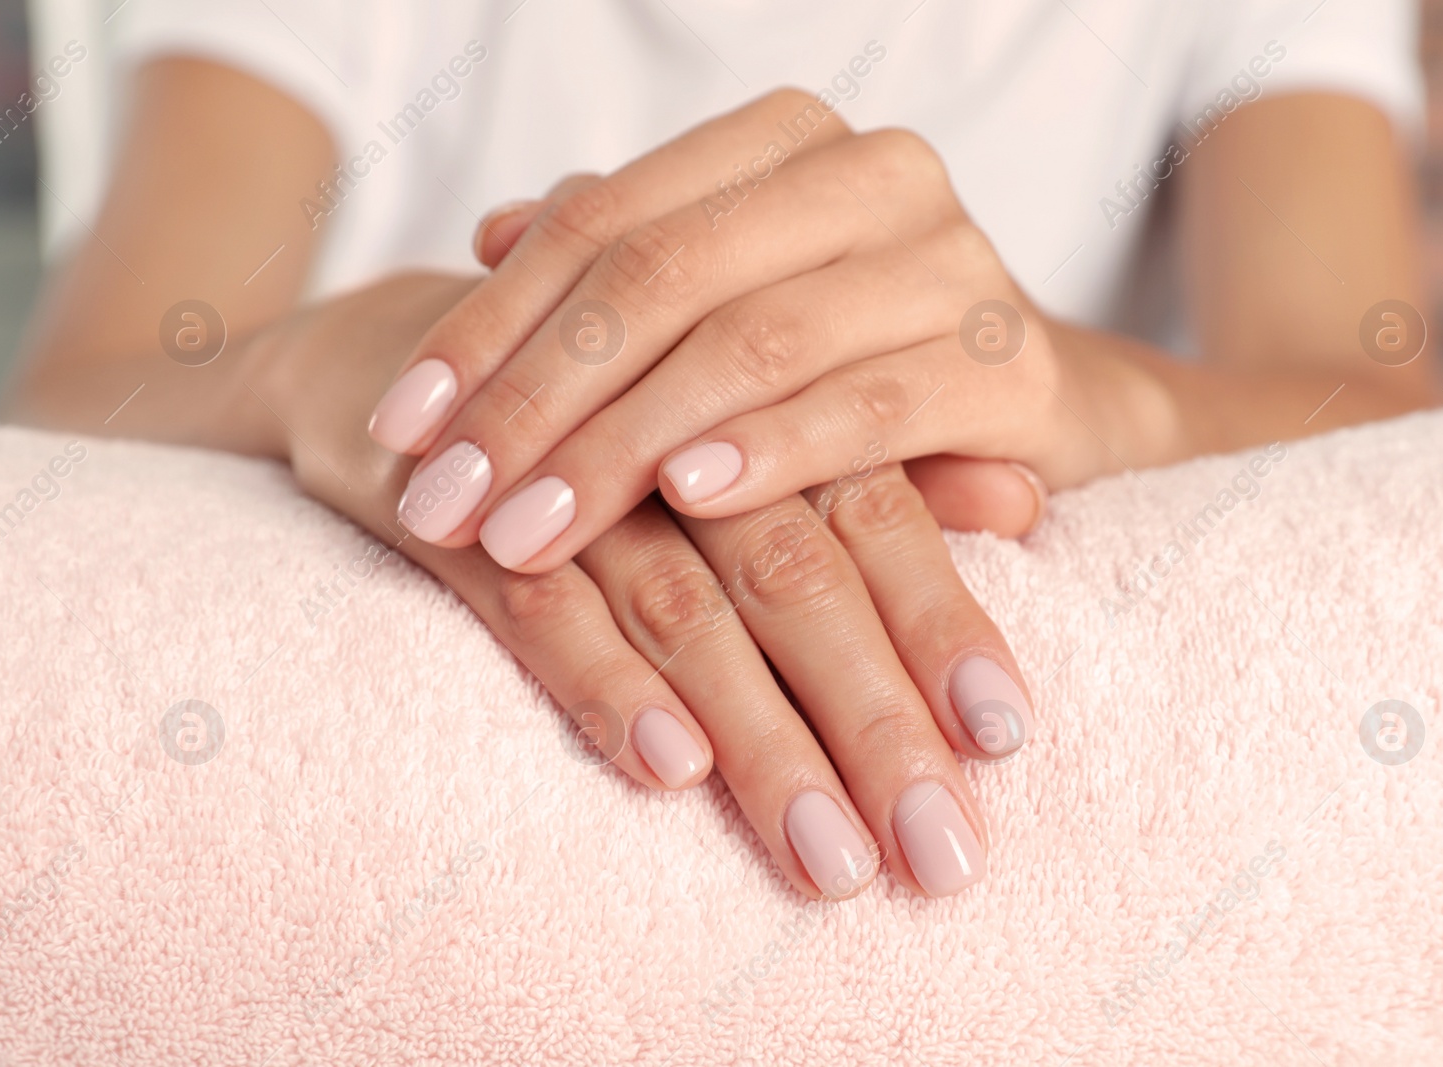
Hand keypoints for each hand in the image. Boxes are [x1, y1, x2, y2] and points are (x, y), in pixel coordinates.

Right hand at [254, 272, 1036, 898]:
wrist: (414, 355)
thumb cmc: (619, 409)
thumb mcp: (750, 423)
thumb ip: (884, 467)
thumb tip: (1028, 499)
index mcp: (759, 402)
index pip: (877, 515)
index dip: (944, 626)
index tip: (1007, 741)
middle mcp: (677, 433)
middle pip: (798, 573)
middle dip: (873, 722)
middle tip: (941, 850)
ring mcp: (564, 469)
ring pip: (683, 604)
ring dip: (761, 739)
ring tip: (830, 859)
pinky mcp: (460, 506)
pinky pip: (535, 602)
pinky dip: (604, 680)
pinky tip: (670, 767)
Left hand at [368, 89, 1083, 574]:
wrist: (1045, 400)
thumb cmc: (859, 349)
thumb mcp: (736, 293)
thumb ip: (632, 254)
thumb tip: (491, 235)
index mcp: (786, 142)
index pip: (602, 221)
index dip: (489, 326)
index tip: (402, 428)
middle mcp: (873, 175)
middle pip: (662, 278)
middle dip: (537, 401)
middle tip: (447, 504)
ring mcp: (952, 263)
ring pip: (752, 344)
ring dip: (625, 447)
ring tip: (529, 529)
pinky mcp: (1013, 365)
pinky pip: (872, 409)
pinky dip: (774, 452)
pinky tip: (685, 498)